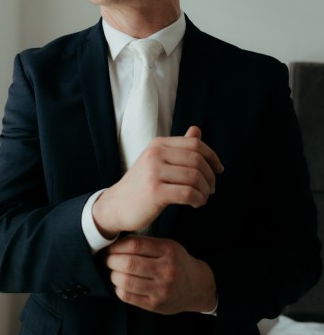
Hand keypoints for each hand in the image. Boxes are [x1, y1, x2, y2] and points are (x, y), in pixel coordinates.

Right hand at [93, 126, 223, 236]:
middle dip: (210, 176)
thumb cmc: (141, 184)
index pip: (195, 144)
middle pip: (197, 160)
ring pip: (194, 177)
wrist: (116, 205)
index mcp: (158, 144)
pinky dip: (197, 199)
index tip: (218, 170)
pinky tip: (196, 204)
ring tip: (202, 198)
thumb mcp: (157, 160)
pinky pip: (187, 193)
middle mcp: (155, 154)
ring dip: (205, 190)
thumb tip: (197, 129)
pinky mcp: (155, 192)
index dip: (212, 156)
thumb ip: (178, 147)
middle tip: (211, 189)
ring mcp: (154, 172)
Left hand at [105, 235, 216, 313]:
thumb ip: (147, 243)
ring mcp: (160, 289)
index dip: (116, 246)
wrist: (198, 286)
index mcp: (168, 251)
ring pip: (126, 281)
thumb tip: (117, 242)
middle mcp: (165, 270)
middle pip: (128, 264)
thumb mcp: (169, 246)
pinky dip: (118, 289)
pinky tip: (120, 283)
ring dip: (113, 275)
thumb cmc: (178, 262)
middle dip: (110, 260)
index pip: (134, 245)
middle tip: (106, 259)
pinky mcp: (155, 305)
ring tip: (112, 271)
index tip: (109, 247)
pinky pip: (128, 297)